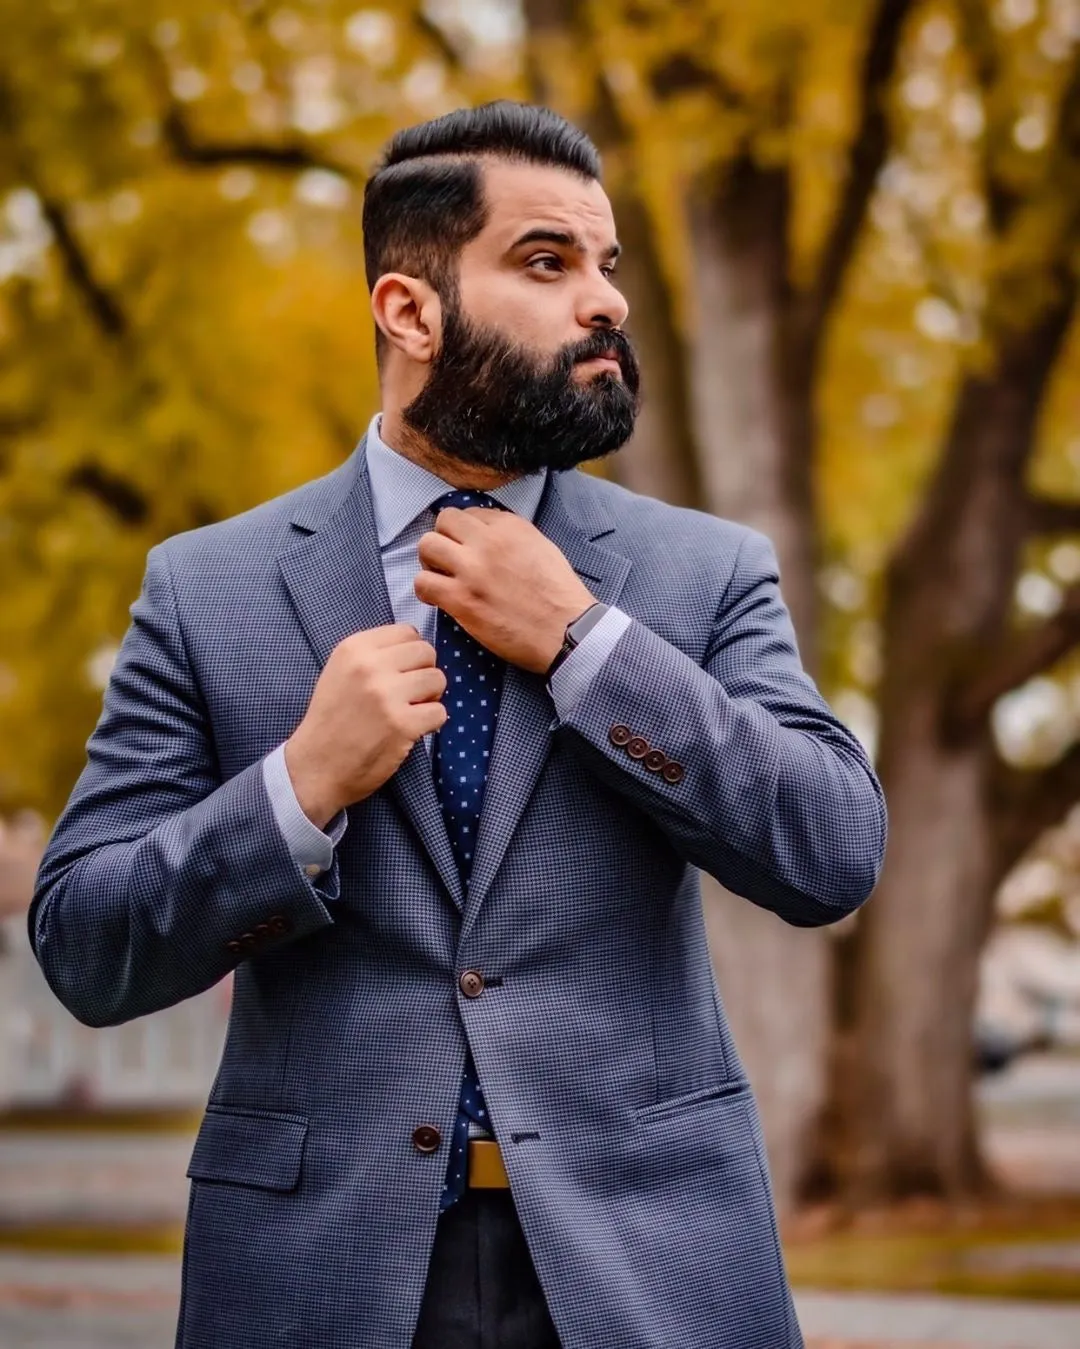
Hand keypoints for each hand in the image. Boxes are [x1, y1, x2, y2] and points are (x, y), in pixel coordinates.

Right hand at [284, 624, 447, 826]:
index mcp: (354, 649)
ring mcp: (386, 696)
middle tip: (409, 695)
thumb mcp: (340, 672)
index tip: (401, 673)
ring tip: (410, 711)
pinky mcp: (402, 725)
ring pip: (438, 680)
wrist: (315, 767)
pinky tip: (411, 730)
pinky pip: (440, 712)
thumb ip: (373, 655)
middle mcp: (369, 667)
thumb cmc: (331, 721)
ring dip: (431, 698)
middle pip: (427, 652)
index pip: (407, 631)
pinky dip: (431, 724)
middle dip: (424, 673)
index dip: (411, 654)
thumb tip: (416, 646)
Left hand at [414, 507, 596, 672]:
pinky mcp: (461, 599)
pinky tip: (438, 599)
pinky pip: (423, 583)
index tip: (469, 548)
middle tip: (449, 560)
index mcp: (511, 527)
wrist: (567, 631)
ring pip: (427, 546)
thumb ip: (512, 536)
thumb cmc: (560, 596)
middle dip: (443, 539)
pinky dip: (426, 590)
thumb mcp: (542, 548)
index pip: (471, 513)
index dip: (466, 532)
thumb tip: (487, 535)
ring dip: (430, 562)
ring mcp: (472, 570)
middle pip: (443, 522)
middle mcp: (488, 541)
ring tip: (441, 577)